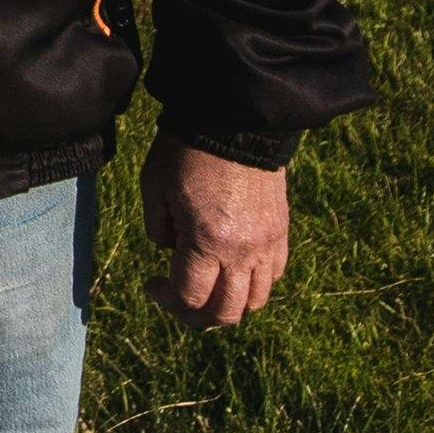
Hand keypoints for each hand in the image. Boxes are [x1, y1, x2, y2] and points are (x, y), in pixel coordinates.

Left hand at [142, 137, 289, 326]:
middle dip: (197, 315)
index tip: (152, 285)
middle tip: (178, 300)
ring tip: (208, 289)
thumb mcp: (154, 189)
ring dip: (229, 304)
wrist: (234, 118)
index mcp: (207, 242)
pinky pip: (274, 274)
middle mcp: (243, 250)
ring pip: (256, 300)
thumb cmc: (186, 150)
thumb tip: (172, 251)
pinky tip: (233, 268)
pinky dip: (254, 282)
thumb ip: (158, 231)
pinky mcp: (281, 230)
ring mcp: (267, 242)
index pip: (190, 298)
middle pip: (226, 311)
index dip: (166, 301)